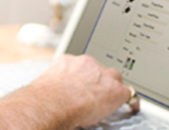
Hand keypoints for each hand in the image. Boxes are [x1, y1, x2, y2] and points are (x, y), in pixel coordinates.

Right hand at [0, 55, 136, 129]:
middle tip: (94, 94)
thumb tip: (41, 90)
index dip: (85, 77)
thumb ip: (53, 79)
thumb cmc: (44, 97)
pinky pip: (127, 94)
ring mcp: (102, 75)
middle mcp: (86, 63)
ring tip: (104, 102)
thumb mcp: (46, 81)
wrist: (54, 103)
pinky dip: (125, 101)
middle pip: (100, 68)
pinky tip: (125, 106)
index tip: (83, 84)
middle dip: (100, 80)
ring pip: (115, 79)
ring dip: (110, 89)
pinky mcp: (114, 89)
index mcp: (68, 61)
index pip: (82, 65)